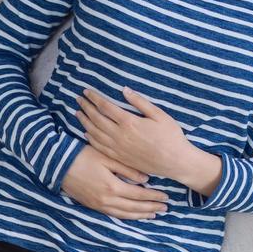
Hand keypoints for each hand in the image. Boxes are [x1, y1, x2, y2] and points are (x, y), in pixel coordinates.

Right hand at [61, 143, 168, 219]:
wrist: (58, 165)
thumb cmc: (83, 156)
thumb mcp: (107, 157)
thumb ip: (127, 168)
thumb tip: (146, 179)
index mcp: (112, 187)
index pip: (139, 195)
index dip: (153, 197)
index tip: (166, 197)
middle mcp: (106, 200)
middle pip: (134, 207)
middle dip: (151, 208)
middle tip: (165, 208)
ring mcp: (99, 205)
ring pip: (124, 214)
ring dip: (140, 215)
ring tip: (154, 215)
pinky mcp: (93, 206)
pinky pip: (114, 215)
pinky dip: (127, 217)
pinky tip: (134, 216)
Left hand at [78, 87, 221, 193]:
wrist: (174, 161)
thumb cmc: (170, 136)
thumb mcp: (159, 115)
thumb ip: (140, 102)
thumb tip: (125, 90)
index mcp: (129, 122)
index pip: (105, 107)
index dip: (94, 98)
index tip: (87, 91)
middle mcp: (119, 135)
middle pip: (96, 119)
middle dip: (86, 107)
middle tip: (78, 99)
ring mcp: (118, 148)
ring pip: (95, 133)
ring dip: (85, 122)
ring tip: (78, 113)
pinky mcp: (119, 157)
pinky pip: (100, 147)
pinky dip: (90, 138)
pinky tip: (86, 132)